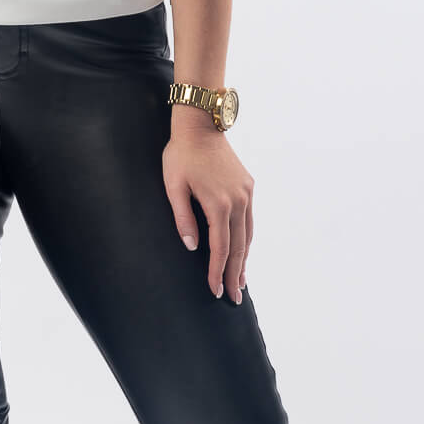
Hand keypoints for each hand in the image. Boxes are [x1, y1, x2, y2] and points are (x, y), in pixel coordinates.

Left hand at [162, 116, 253, 301]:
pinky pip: (250, 221)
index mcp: (218, 204)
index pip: (220, 249)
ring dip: (244, 260)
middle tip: (234, 298)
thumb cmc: (181, 156)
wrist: (201, 126)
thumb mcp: (173, 187)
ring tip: (240, 282)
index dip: (217, 272)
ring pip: (248, 236)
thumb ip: (183, 218)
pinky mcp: (248, 187)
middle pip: (238, 247)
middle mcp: (237, 201)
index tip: (215, 291)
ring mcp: (246, 194)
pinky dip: (247, 240)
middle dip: (235, 275)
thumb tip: (192, 247)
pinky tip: (243, 251)